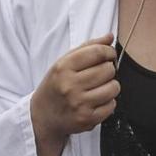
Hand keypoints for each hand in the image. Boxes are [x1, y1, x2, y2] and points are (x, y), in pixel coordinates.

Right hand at [29, 36, 120, 155]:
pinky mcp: (87, 119)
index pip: (97, 52)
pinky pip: (112, 105)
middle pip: (108, 69)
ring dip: (110, 86)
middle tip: (99, 74)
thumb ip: (88, 47)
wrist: (42, 116)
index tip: (109, 54)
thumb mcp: (63, 63)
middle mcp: (70, 85)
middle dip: (108, 69)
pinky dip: (108, 102)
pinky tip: (97, 101)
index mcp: (63, 68)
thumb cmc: (55, 86)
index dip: (108, 51)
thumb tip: (109, 37)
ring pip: (113, 87)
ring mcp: (79, 104)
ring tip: (99, 88)